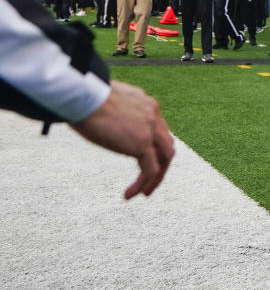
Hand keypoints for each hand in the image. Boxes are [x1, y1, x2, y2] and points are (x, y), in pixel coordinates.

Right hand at [70, 80, 174, 198]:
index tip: (143, 158)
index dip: (153, 146)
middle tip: (149, 180)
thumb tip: (100, 121)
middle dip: (161, 164)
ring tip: (143, 193)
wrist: (84, 94)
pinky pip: (150, 170)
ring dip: (156, 178)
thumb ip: (113, 113)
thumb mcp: (107, 103)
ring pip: (164, 159)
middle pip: (166, 145)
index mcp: (146, 104)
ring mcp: (150, 130)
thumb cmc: (84, 96)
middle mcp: (153, 116)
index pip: (158, 129)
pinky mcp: (142, 143)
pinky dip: (143, 184)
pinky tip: (129, 195)